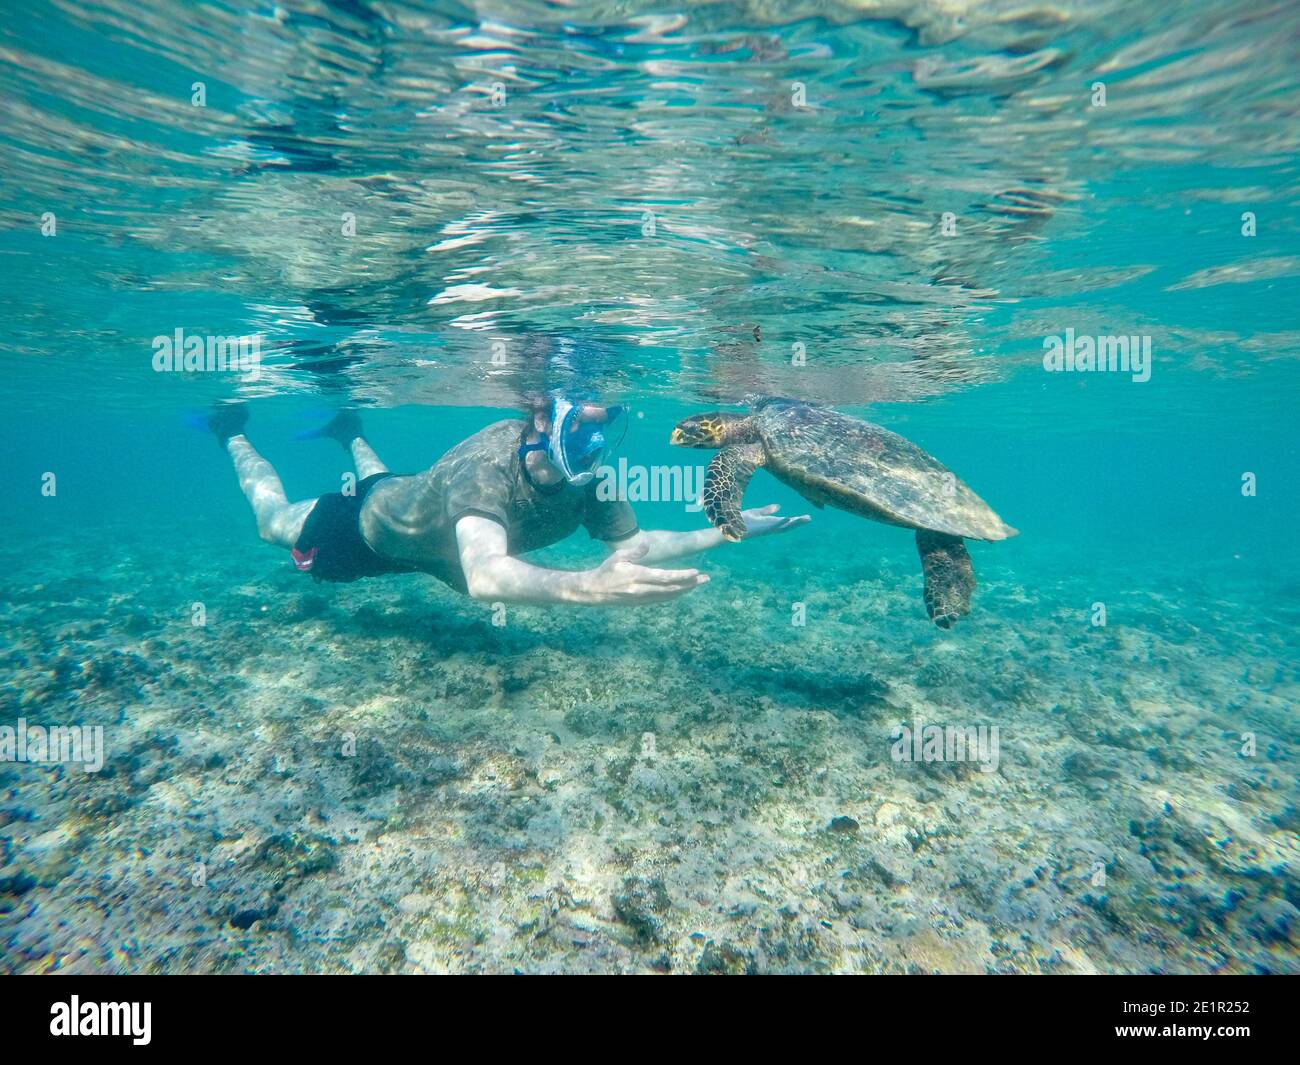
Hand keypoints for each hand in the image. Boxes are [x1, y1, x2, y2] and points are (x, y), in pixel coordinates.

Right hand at [582, 543, 708, 604]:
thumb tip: (647, 544)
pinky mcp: (641, 603)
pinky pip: (662, 599)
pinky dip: (674, 595)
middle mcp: (642, 590)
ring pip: (669, 595)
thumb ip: (634, 551)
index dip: (682, 576)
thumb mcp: (618, 556)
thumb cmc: (606, 570)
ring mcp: (642, 598)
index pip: (665, 577)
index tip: (695, 572)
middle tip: (706, 578)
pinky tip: (683, 591)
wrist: (594, 591)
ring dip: (685, 590)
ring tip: (699, 583)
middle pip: (671, 588)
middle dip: (690, 584)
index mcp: (637, 576)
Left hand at [740, 503, 809, 538]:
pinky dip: (781, 522)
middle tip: (809, 518)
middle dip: (798, 523)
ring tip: (804, 519)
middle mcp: (770, 527)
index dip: (796, 520)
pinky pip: (773, 526)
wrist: (731, 526)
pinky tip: (788, 517)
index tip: (806, 517)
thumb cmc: (742, 521)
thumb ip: (767, 510)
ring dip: (794, 523)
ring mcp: (767, 529)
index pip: (786, 521)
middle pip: (787, 526)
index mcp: (770, 523)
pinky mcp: (761, 529)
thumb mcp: (757, 512)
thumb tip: (779, 506)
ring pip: (783, 527)